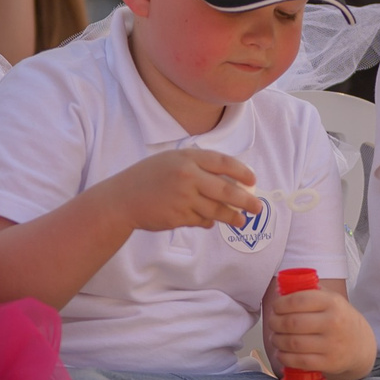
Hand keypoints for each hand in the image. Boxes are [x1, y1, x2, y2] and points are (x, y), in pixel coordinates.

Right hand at [117, 148, 260, 232]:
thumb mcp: (172, 161)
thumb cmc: (149, 177)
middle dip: (246, 200)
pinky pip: (202, 220)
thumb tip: (232, 181)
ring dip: (232, 217)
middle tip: (257, 207)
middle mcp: (187, 176)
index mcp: (187, 158)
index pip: (223, 162)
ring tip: (241, 220)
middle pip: (226, 190)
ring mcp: (183, 198)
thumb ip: (198, 167)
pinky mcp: (178, 216)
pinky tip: (209, 221)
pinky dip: (208, 221)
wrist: (122, 198)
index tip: (253, 180)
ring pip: (217, 210)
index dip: (242, 172)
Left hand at [261, 276, 374, 379]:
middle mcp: (333, 322)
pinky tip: (282, 353)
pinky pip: (299, 361)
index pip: (298, 300)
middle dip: (275, 323)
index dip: (280, 304)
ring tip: (275, 337)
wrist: (361, 345)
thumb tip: (282, 289)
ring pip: (292, 343)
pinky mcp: (329, 363)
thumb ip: (311, 291)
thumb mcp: (332, 300)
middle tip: (272, 323)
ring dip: (277, 340)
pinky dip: (285, 357)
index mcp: (332, 303)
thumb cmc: (340, 319)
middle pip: (292, 322)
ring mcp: (332, 344)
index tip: (276, 307)